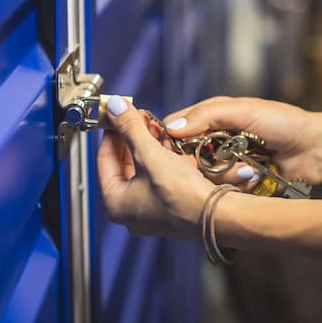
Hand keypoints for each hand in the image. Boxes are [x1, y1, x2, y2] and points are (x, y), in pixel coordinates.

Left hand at [97, 96, 213, 238]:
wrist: (218, 215)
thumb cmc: (183, 196)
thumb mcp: (150, 154)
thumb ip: (129, 128)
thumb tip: (114, 107)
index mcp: (114, 203)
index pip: (103, 158)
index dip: (111, 131)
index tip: (117, 113)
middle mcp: (129, 210)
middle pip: (123, 163)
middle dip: (132, 136)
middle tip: (138, 116)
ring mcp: (149, 210)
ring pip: (142, 168)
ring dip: (148, 144)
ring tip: (154, 125)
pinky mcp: (168, 206)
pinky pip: (157, 176)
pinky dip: (161, 158)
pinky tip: (168, 143)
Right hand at [163, 97, 321, 187]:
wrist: (316, 149)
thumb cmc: (283, 122)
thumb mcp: (243, 111)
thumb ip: (207, 116)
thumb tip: (171, 128)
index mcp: (213, 116)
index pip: (177, 127)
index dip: (168, 139)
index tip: (168, 151)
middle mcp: (215, 140)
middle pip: (186, 157)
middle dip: (198, 162)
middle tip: (214, 161)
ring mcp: (226, 162)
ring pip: (202, 176)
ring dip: (222, 175)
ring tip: (246, 169)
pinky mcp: (237, 182)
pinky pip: (221, 189)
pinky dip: (234, 186)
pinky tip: (250, 180)